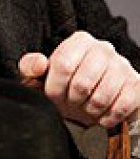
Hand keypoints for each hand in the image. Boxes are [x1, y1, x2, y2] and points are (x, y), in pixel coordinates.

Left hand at [19, 30, 139, 127]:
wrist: (90, 101)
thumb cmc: (63, 85)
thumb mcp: (39, 76)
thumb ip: (30, 67)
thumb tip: (40, 64)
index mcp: (79, 41)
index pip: (63, 65)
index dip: (55, 87)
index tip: (53, 94)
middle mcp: (104, 48)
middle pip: (82, 83)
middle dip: (72, 100)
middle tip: (71, 102)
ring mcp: (123, 66)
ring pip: (102, 98)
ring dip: (89, 110)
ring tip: (85, 107)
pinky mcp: (136, 85)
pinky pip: (122, 107)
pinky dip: (108, 117)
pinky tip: (101, 114)